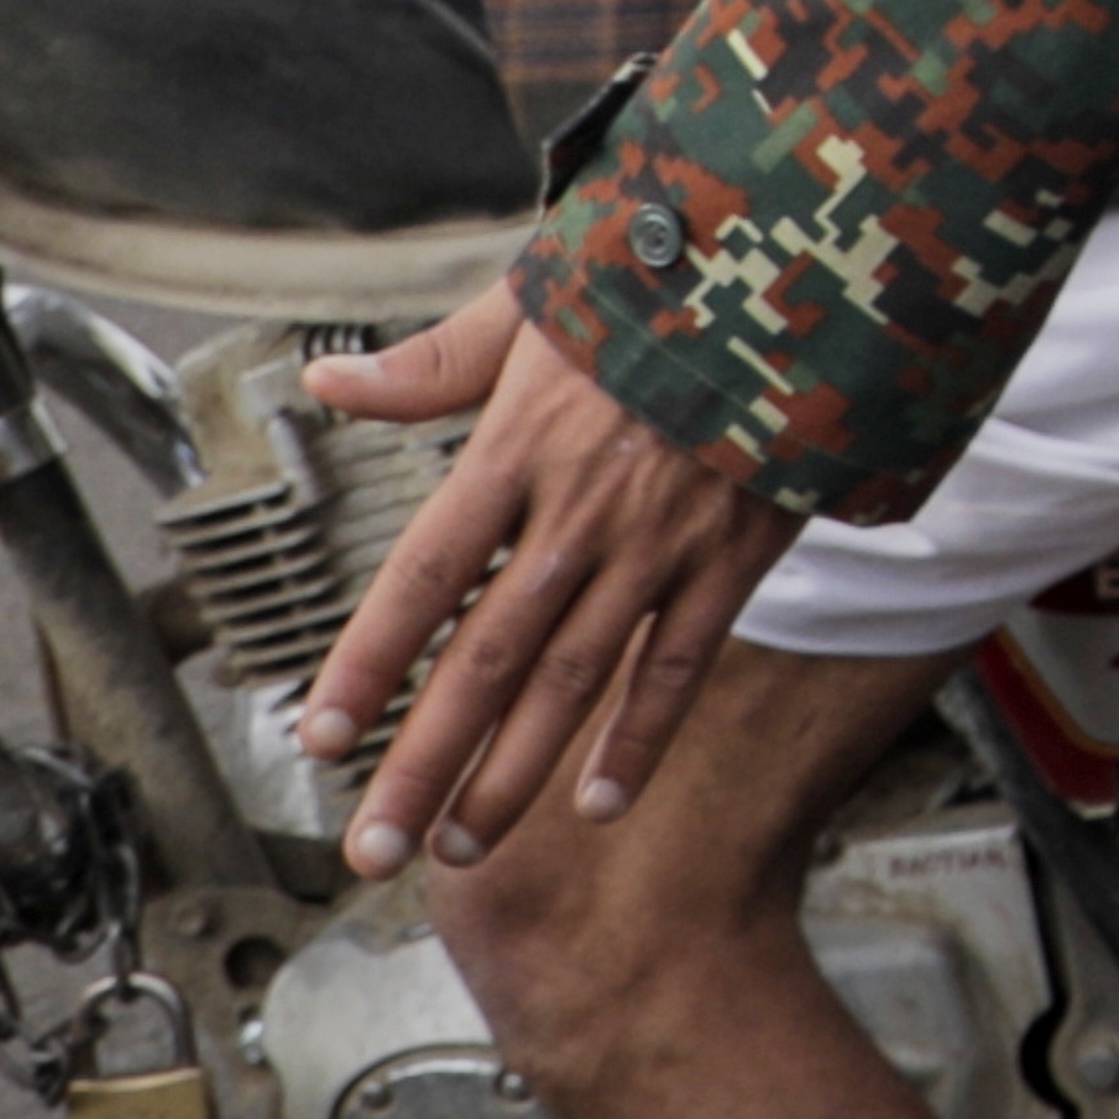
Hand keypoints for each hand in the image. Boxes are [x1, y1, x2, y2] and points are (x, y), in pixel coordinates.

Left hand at [295, 287, 799, 875]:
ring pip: (573, 683)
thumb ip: (432, 363)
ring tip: (458, 847)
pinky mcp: (729, 559)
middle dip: (424, 764)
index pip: (424, 574)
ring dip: (511, 776)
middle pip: (486, 659)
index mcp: (520, 445)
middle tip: (371, 847)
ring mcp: (659, 545)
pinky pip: (675, 668)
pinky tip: (598, 804)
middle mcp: (581, 511)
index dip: (369, 661)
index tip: (319, 737)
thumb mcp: (535, 302)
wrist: (799, 271)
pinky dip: (638, 741)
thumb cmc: (656, 283)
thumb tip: (329, 385)